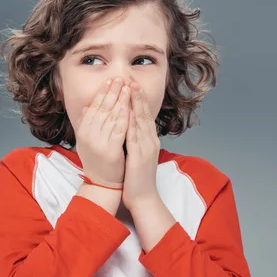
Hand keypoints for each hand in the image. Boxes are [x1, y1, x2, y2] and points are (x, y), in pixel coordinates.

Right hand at [74, 76, 130, 187]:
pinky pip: (119, 130)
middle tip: (120, 78)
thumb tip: (86, 106)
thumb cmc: (97, 162)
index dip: (102, 93)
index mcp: (82, 132)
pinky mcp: (111, 150)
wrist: (102, 185)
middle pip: (102, 109)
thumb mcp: (87, 141)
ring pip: (111, 117)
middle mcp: (88, 136)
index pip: (93, 107)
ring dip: (120, 100)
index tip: (110, 81)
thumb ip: (87, 124)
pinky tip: (130, 107)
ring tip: (127, 87)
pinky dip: (125, 117)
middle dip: (112, 92)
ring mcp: (99, 143)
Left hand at [122, 82, 160, 210]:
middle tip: (131, 79)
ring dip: (136, 104)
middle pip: (144, 114)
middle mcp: (150, 141)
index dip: (138, 99)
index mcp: (149, 140)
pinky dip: (131, 123)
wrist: (143, 198)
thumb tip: (125, 126)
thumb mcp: (135, 155)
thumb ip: (132, 140)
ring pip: (141, 122)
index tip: (131, 84)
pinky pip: (135, 136)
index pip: (144, 115)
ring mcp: (146, 148)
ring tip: (130, 89)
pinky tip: (127, 112)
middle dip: (137, 96)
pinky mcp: (140, 157)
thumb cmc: (136, 178)